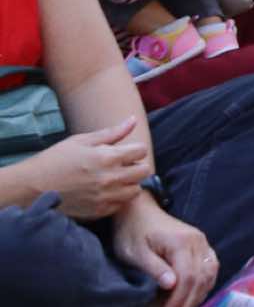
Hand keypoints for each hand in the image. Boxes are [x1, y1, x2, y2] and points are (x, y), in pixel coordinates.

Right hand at [27, 119, 149, 218]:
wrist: (31, 188)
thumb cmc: (55, 160)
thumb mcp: (82, 141)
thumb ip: (112, 133)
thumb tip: (133, 120)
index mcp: (108, 157)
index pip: (141, 151)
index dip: (135, 149)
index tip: (125, 151)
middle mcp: (110, 178)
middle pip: (144, 172)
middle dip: (137, 166)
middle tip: (123, 165)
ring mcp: (105, 197)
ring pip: (135, 190)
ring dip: (130, 184)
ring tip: (115, 179)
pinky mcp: (98, 211)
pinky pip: (120, 205)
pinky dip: (118, 198)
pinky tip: (106, 192)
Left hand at [110, 198, 217, 306]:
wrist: (137, 210)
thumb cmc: (132, 232)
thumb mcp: (135, 252)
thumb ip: (154, 268)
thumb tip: (171, 285)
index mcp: (181, 242)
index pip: (187, 277)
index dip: (178, 300)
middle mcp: (197, 241)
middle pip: (201, 277)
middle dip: (188, 301)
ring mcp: (202, 241)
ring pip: (210, 273)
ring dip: (198, 294)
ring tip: (182, 306)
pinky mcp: (201, 244)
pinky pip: (211, 267)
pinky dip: (204, 284)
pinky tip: (192, 294)